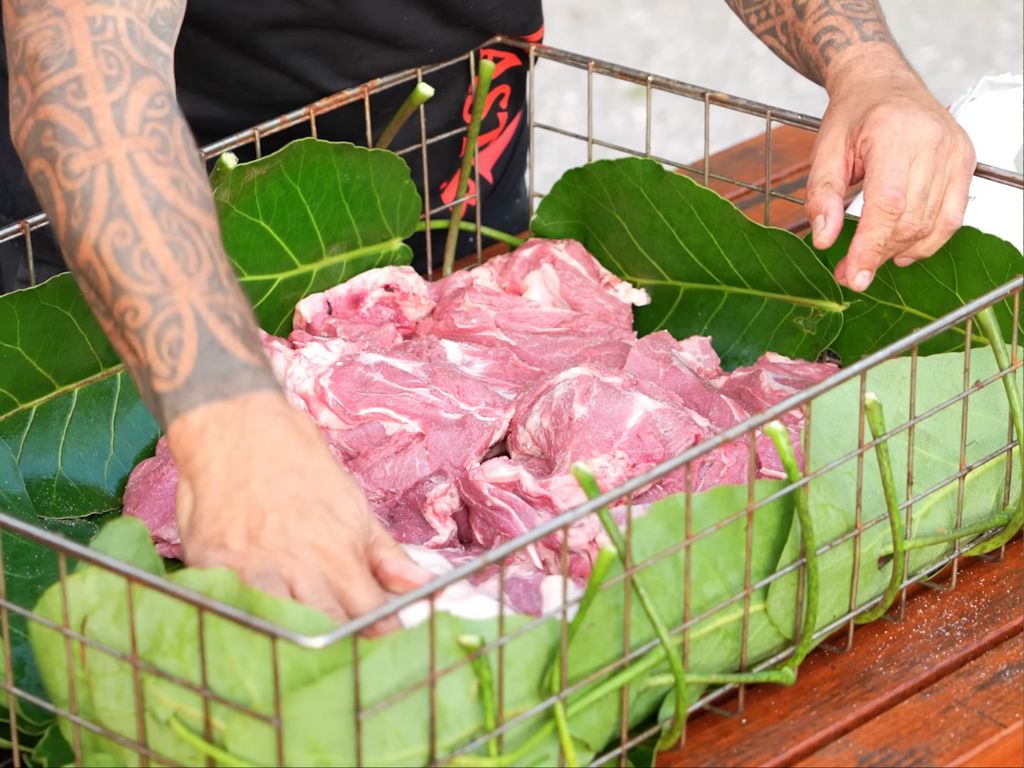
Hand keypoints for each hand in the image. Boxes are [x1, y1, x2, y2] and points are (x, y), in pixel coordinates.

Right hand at [166, 391, 429, 633]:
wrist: (241, 427)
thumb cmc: (301, 466)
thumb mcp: (354, 507)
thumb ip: (385, 554)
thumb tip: (421, 588)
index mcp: (340, 553)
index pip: (371, 614)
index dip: (379, 628)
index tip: (379, 633)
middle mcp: (300, 566)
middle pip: (327, 628)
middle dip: (337, 640)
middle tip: (338, 641)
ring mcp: (254, 568)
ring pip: (280, 626)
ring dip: (290, 634)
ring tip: (295, 637)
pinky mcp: (212, 565)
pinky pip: (229, 609)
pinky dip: (241, 620)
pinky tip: (250, 621)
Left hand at [805, 51, 976, 291]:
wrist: (883, 81)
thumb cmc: (853, 114)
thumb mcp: (825, 149)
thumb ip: (821, 195)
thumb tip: (823, 240)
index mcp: (895, 132)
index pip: (888, 203)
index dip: (870, 245)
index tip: (853, 275)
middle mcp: (933, 141)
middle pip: (912, 218)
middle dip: (879, 254)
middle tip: (851, 274)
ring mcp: (955, 151)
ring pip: (934, 223)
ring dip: (900, 251)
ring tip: (869, 261)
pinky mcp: (965, 162)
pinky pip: (952, 217)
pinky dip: (926, 241)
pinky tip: (900, 250)